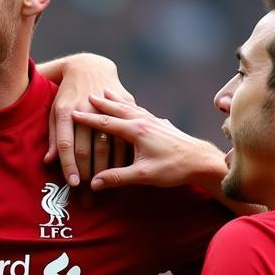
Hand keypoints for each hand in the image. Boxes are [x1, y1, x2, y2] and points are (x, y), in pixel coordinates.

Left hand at [42, 55, 134, 184]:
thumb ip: (52, 137)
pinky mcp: (120, 104)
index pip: (66, 144)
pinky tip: (120, 166)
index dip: (69, 166)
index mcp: (65, 110)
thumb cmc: (67, 95)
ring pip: (106, 144)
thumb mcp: (55, 112)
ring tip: (103, 181)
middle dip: (87, 172)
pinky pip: (123, 132)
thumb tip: (48, 161)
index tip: (73, 184)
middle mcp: (84, 108)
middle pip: (86, 148)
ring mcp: (104, 106)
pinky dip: (122, 152)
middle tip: (88, 189)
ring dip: (105, 167)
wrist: (89, 66)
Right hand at [70, 92, 225, 192]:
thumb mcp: (143, 175)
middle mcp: (144, 121)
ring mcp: (154, 121)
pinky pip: (140, 110)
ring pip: (130, 106)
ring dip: (115, 100)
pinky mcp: (162, 124)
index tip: (74, 112)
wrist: (201, 161)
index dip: (88, 118)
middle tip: (87, 94)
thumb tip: (94, 183)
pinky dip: (130, 105)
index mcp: (136, 131)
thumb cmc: (173, 169)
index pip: (106, 122)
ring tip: (105, 91)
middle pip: (117, 109)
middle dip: (101, 103)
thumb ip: (117, 177)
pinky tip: (131, 106)